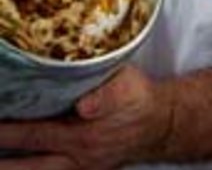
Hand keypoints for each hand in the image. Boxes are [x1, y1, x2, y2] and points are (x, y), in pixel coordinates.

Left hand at [0, 65, 172, 168]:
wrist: (160, 122)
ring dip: (17, 168)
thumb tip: (84, 106)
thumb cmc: (138, 97)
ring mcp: (80, 168)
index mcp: (82, 135)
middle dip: (4, 160)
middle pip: (29, 166)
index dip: (8, 131)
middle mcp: (76, 157)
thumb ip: (106, 95)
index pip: (35, 134)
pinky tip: (23, 164)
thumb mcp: (127, 86)